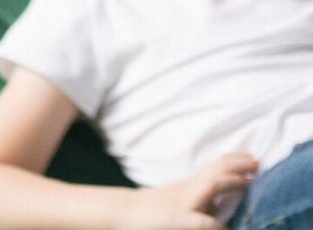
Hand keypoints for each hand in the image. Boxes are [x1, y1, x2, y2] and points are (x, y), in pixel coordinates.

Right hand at [119, 153, 257, 229]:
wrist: (123, 213)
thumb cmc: (155, 210)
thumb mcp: (182, 200)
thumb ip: (205, 200)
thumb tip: (230, 201)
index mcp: (191, 186)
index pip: (215, 165)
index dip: (235, 160)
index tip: (253, 157)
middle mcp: (189, 190)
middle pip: (215, 169)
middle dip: (237, 165)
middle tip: (257, 162)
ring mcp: (184, 204)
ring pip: (209, 184)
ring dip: (230, 181)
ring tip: (247, 181)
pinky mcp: (177, 221)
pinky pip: (199, 221)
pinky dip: (213, 223)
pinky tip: (223, 227)